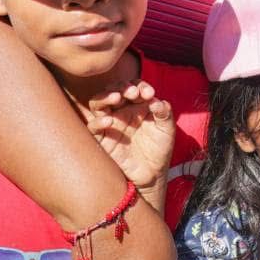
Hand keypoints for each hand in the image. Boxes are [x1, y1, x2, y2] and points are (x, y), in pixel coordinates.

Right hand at [86, 82, 175, 200]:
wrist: (152, 173)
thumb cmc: (159, 148)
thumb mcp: (167, 129)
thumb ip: (165, 113)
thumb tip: (157, 101)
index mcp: (136, 104)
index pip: (133, 87)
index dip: (140, 86)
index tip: (149, 93)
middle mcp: (121, 110)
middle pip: (113, 90)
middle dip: (122, 87)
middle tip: (133, 92)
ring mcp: (110, 123)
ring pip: (98, 103)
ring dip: (105, 96)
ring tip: (117, 97)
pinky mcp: (102, 138)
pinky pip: (93, 126)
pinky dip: (98, 121)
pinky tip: (109, 120)